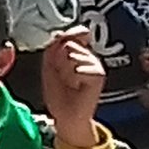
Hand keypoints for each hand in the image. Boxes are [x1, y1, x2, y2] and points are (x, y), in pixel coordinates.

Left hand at [40, 27, 105, 148]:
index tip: (57, 60)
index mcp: (78, 51)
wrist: (65, 115)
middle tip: (63, 76)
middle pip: (68, 44)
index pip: (73, 33)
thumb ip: (54, 47)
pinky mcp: (99, 74)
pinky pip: (79, 68)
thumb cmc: (58, 92)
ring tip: (70, 82)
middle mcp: (89, 55)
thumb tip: (62, 34)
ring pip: (72, 55)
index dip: (63, 41)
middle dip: (59, 61)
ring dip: (64, 71)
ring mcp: (95, 63)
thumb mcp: (49, 65)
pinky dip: (72, 79)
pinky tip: (77, 87)